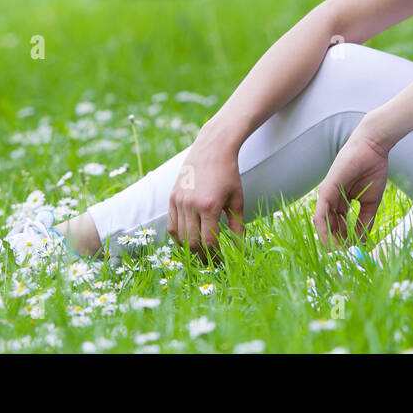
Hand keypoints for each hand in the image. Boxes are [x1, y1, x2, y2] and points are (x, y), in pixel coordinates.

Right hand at [167, 126, 245, 260]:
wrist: (212, 149)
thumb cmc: (229, 174)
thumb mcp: (237, 199)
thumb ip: (238, 225)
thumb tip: (241, 248)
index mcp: (209, 206)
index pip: (210, 242)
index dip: (217, 256)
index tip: (223, 264)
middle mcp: (191, 205)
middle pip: (193, 243)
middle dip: (203, 257)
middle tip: (213, 264)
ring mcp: (178, 201)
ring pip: (180, 237)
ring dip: (190, 249)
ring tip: (201, 255)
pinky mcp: (172, 198)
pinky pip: (171, 225)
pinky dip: (178, 237)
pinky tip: (187, 242)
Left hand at [313, 128, 389, 250]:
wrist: (373, 149)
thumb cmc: (373, 170)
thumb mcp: (371, 202)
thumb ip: (365, 221)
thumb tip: (362, 241)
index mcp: (342, 202)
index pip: (338, 226)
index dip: (344, 241)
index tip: (352, 253)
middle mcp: (332, 200)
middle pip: (329, 227)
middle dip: (336, 244)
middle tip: (345, 257)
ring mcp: (327, 195)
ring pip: (323, 224)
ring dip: (330, 241)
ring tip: (340, 253)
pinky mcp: (325, 191)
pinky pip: (321, 214)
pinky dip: (324, 229)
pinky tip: (331, 241)